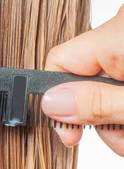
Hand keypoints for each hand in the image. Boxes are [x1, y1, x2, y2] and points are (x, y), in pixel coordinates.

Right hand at [41, 4, 123, 155]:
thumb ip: (98, 104)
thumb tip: (51, 103)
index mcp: (118, 34)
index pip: (59, 61)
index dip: (56, 101)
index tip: (70, 136)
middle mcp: (122, 30)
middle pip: (83, 79)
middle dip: (97, 117)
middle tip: (121, 139)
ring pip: (105, 86)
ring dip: (116, 118)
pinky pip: (121, 80)